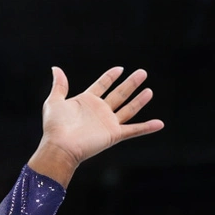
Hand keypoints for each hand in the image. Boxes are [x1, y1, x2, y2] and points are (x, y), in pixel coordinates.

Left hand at [30, 67, 163, 185]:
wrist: (60, 146)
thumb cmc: (55, 126)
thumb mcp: (54, 101)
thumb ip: (59, 85)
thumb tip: (56, 68)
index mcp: (86, 102)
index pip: (101, 86)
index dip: (110, 77)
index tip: (120, 69)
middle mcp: (99, 111)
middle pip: (119, 94)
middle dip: (130, 83)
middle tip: (142, 72)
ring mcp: (107, 123)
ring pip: (128, 109)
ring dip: (139, 100)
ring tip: (149, 90)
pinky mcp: (114, 134)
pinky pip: (134, 130)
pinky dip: (147, 127)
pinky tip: (159, 123)